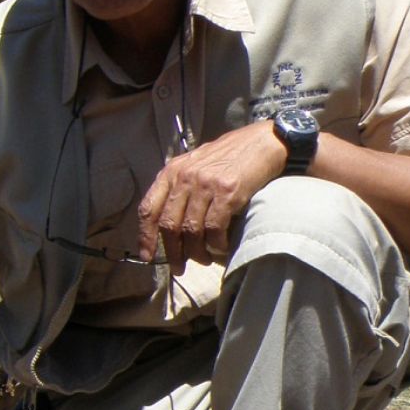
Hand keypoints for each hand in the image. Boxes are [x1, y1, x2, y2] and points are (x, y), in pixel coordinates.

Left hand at [137, 120, 287, 264]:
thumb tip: (168, 225)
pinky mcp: (227, 192)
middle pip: (168, 225)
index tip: (148, 256)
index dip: (145, 236)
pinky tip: (220, 248)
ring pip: (191, 230)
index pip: (148, 208)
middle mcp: (184, 177)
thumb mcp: (195, 165)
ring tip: (203, 260)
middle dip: (172, 252)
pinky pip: (214, 228)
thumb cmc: (230, 156)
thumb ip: (179, 187)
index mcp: (171, 172)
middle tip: (178, 268)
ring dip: (196, 252)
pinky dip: (216, 243)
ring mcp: (205, 184)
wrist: (264, 141)